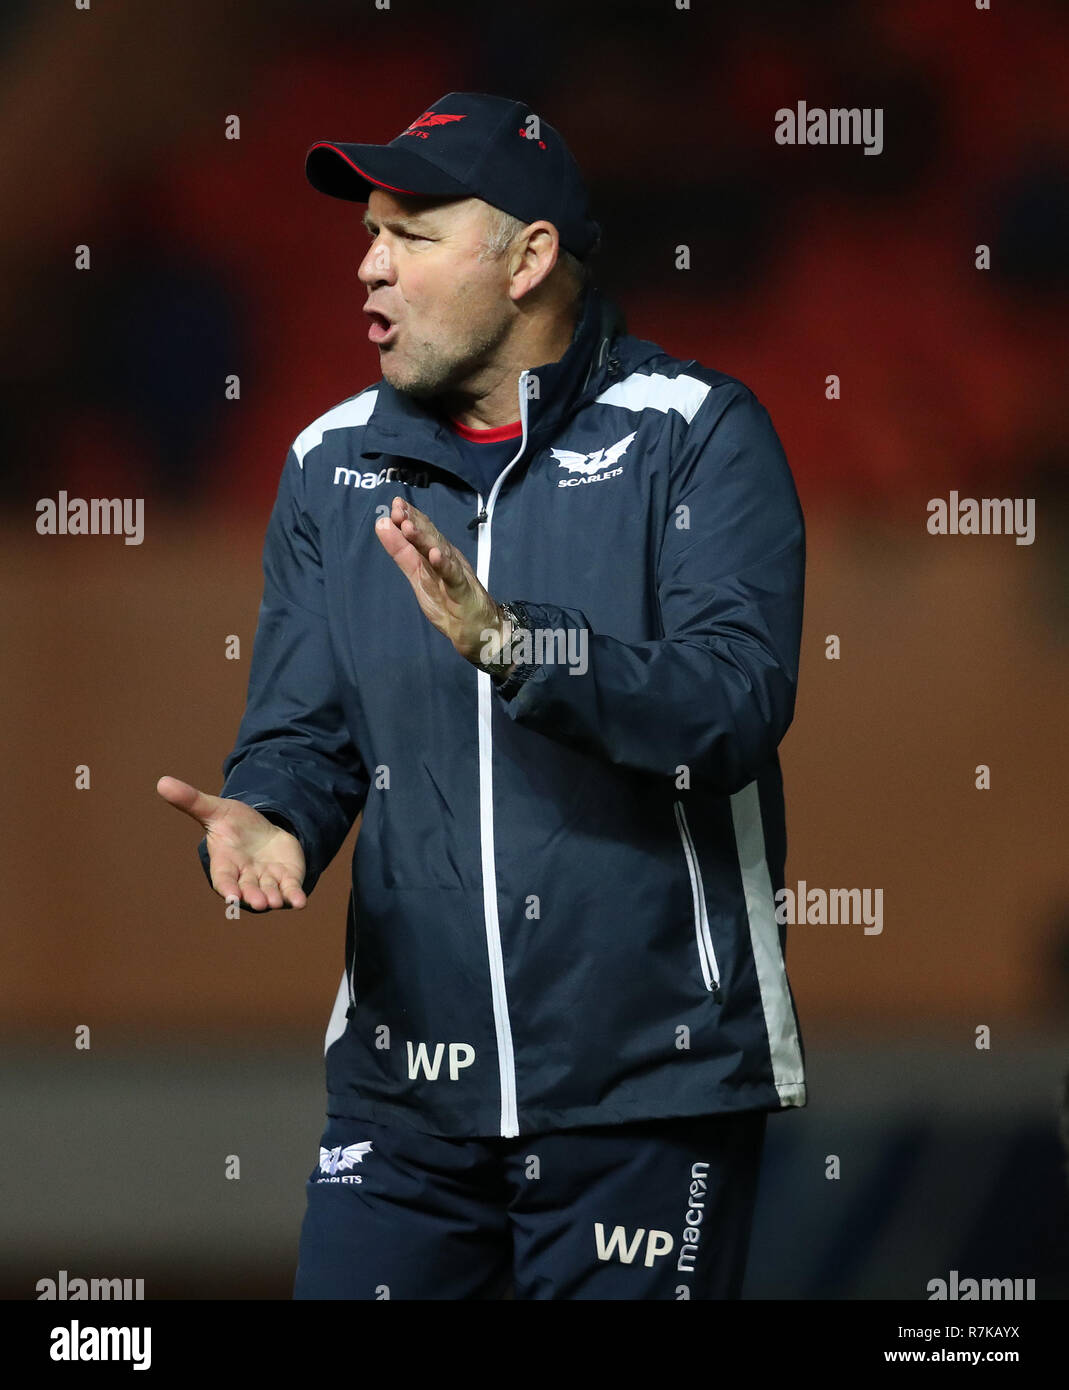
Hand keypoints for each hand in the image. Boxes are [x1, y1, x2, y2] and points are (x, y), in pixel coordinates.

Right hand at [156, 776, 306, 910]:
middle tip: (259, 903)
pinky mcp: (287, 879)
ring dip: (274, 898)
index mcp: (225, 864)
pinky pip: (291, 891)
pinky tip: (300, 903)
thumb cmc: (233, 825)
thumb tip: (161, 782)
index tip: (231, 898)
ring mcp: (267, 880)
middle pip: (248, 890)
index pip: (224, 879)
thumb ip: (191, 801)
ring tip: (275, 902)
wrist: (262, 831)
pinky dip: (294, 898)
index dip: (227, 888)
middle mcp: (246, 877)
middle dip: (253, 896)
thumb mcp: (215, 809)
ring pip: (270, 893)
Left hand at [374, 496, 506, 665]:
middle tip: (398, 509)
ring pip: (440, 553)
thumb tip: (382, 524)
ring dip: (425, 539)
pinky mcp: (463, 592)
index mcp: (436, 554)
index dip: (409, 517)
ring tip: (408, 526)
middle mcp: (447, 559)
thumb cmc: (448, 601)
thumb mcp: (418, 576)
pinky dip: (445, 566)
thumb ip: (402, 552)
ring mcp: (456, 574)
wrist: (479, 628)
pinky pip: (453, 577)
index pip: (422, 531)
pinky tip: (436, 556)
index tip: (394, 504)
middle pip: (430, 537)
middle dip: (414, 522)